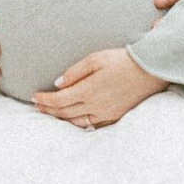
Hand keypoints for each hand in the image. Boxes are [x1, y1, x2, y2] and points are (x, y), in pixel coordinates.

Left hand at [31, 48, 167, 128]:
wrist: (149, 70)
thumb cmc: (122, 60)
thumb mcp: (95, 59)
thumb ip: (75, 72)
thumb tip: (58, 84)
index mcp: (88, 91)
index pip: (59, 100)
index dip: (44, 100)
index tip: (34, 97)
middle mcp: (95, 106)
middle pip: (65, 112)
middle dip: (49, 109)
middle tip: (37, 106)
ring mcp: (106, 113)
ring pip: (77, 121)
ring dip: (61, 118)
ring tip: (51, 113)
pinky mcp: (115, 116)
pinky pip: (92, 124)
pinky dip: (78, 123)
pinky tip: (73, 119)